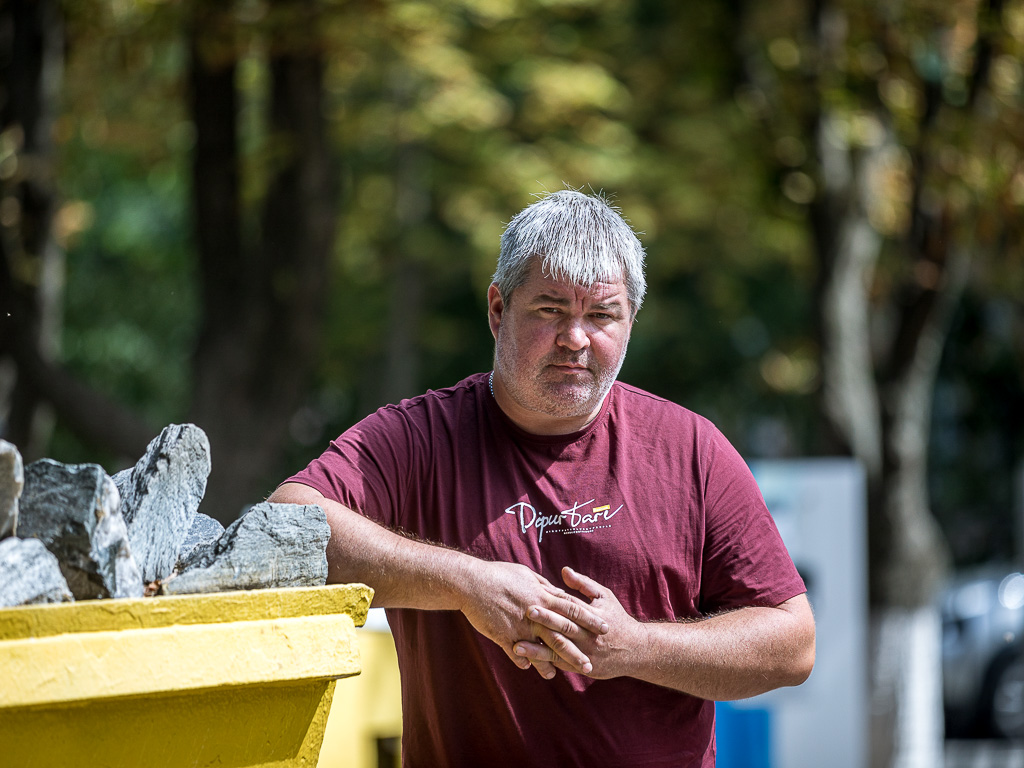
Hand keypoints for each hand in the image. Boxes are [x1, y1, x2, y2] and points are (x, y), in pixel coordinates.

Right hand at [458, 560, 609, 677]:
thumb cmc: (498, 574)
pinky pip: (516, 652)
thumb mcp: (525, 575)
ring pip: (541, 648)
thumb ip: (543, 586)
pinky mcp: (503, 635)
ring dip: (552, 662)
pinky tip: (529, 669)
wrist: (471, 582)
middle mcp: (535, 613)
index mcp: (542, 596)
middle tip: (591, 664)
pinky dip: (523, 660)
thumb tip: (557, 591)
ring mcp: (520, 626)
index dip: (589, 619)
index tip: (605, 627)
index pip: (572, 608)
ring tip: (561, 675)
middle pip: (562, 633)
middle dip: (577, 649)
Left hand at [514, 566, 643, 679]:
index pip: (571, 606)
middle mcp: (588, 635)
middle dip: (545, 621)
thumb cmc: (617, 619)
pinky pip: (561, 665)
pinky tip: (527, 661)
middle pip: (565, 627)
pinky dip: (544, 663)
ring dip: (537, 649)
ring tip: (516, 646)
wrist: (636, 650)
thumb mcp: (605, 597)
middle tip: (526, 613)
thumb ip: (584, 584)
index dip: (553, 601)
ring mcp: (585, 653)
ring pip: (559, 650)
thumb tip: (564, 570)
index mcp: (593, 615)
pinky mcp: (582, 667)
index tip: (534, 595)